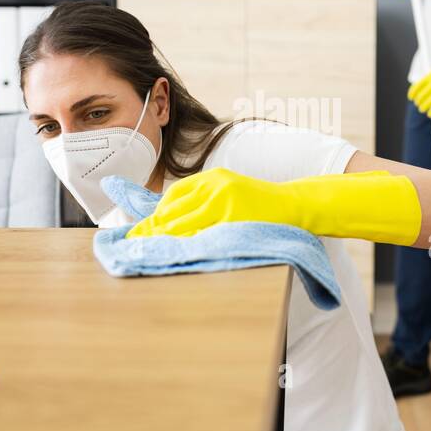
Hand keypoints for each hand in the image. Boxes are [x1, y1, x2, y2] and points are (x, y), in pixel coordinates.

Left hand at [127, 168, 300, 238]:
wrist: (293, 204)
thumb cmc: (260, 201)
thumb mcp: (230, 188)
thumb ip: (205, 198)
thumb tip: (169, 216)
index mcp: (213, 178)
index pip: (175, 194)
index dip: (158, 212)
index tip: (147, 226)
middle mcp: (216, 187)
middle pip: (174, 210)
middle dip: (154, 227)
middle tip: (137, 241)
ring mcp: (225, 204)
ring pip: (184, 225)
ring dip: (165, 238)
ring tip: (151, 249)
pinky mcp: (234, 221)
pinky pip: (202, 236)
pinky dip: (187, 244)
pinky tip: (178, 252)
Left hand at [408, 36, 430, 116]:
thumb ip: (427, 80)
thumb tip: (417, 90)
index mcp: (430, 75)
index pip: (415, 87)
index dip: (411, 94)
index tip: (411, 98)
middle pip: (420, 96)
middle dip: (418, 102)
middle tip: (418, 105)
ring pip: (427, 103)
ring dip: (423, 108)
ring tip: (422, 109)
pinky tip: (430, 114)